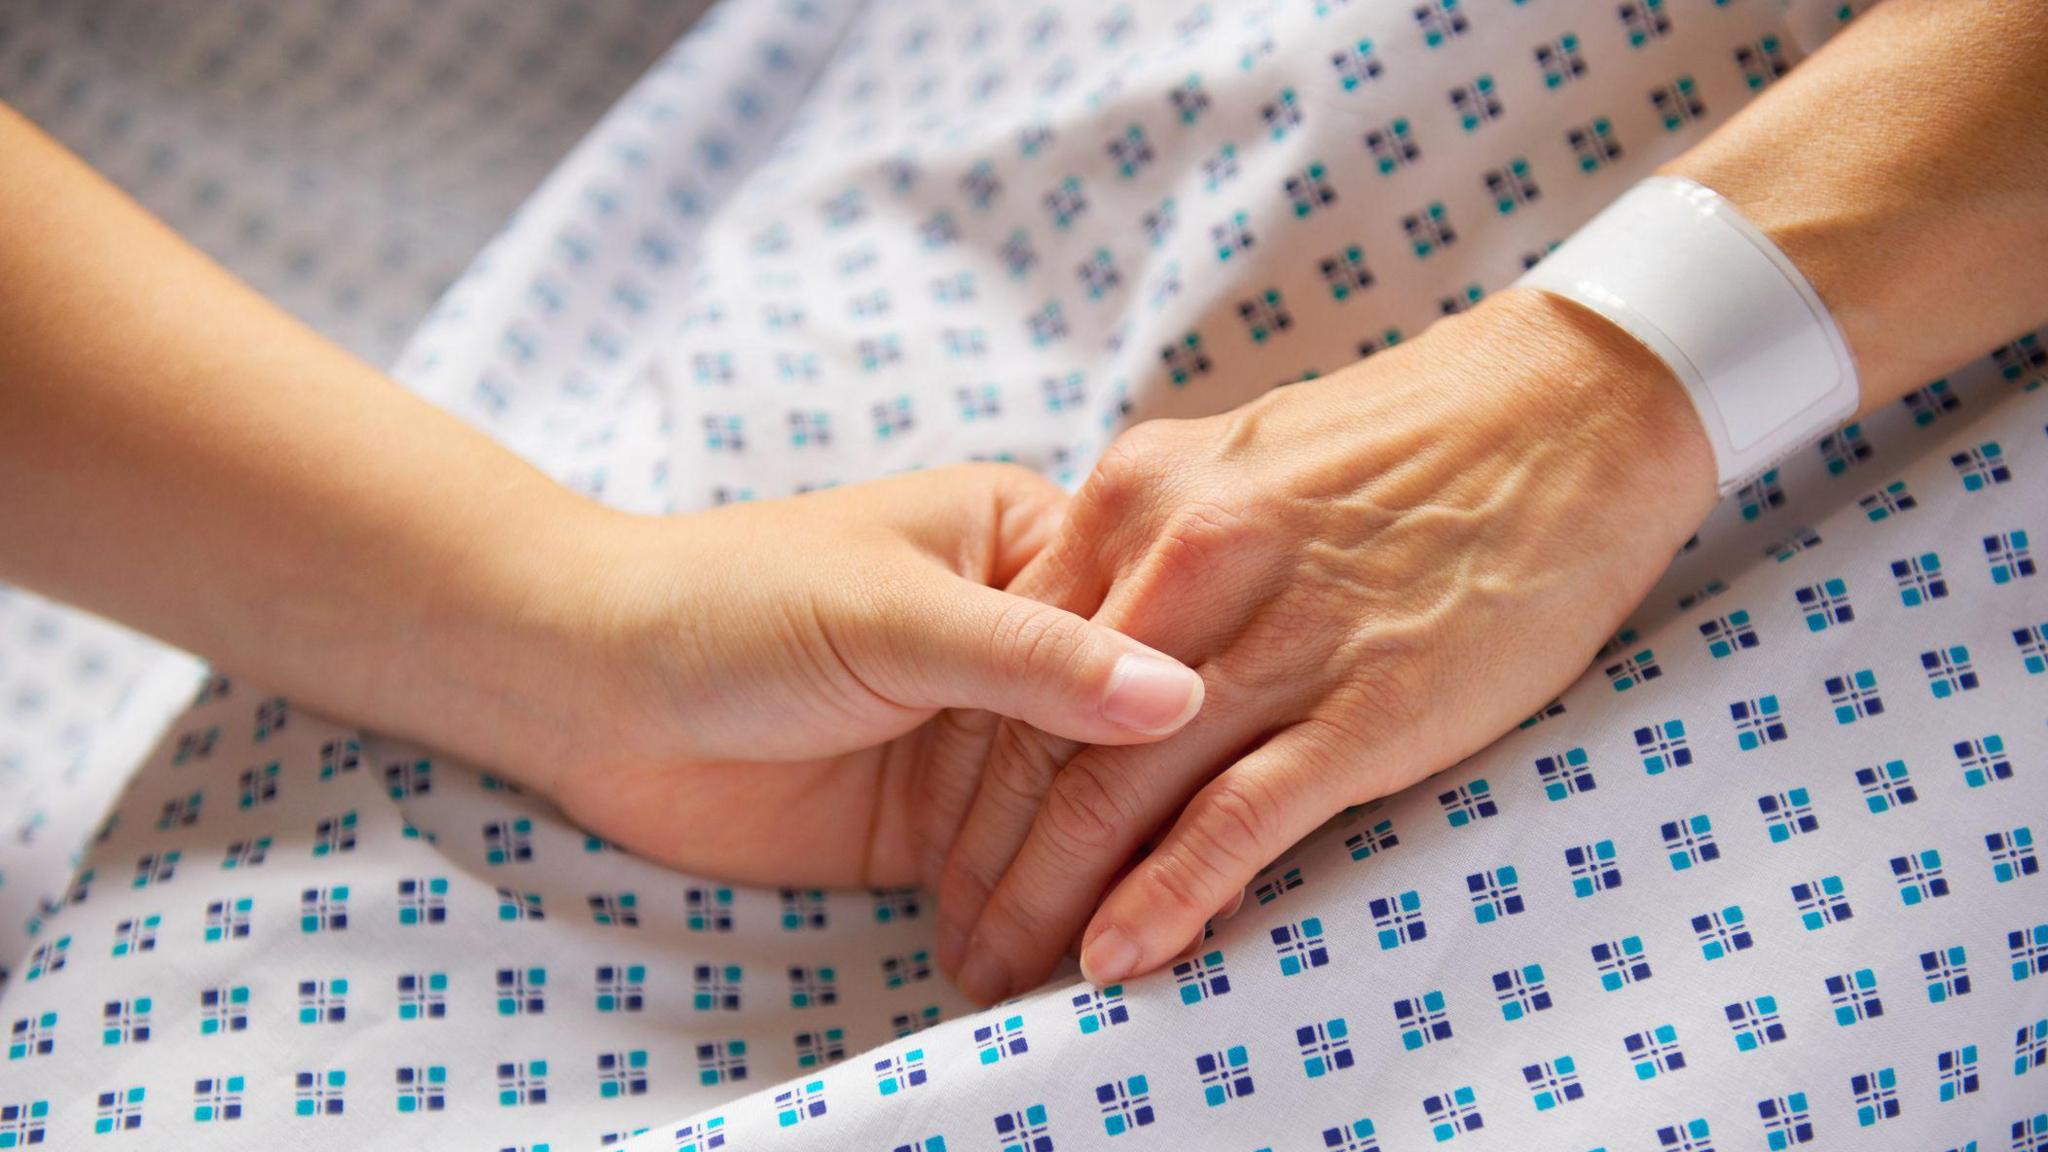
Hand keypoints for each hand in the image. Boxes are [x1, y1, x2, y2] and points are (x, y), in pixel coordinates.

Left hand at [479, 463, 1202, 886]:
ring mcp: (983, 736)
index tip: (1236, 779)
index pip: (1141, 629)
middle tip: (1177, 897)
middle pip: (1116, 736)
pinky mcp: (939, 824)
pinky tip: (1076, 960)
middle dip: (1130, 818)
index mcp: (1029, 545)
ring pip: (1075, 813)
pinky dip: (1039, 916)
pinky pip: (1015, 873)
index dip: (1182, 708)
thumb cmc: (736, 605)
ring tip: (1133, 950)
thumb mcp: (894, 618)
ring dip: (1089, 882)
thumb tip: (1183, 698)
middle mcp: (1020, 640)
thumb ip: (1034, 659)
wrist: (588, 691)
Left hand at [928, 291, 1717, 1001]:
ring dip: (1049, 898)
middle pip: (1041, 737)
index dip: (958, 777)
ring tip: (1009, 976)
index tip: (938, 855)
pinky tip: (1118, 953)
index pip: (1007, 662)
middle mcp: (1182, 557)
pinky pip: (1237, 814)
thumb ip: (1150, 550)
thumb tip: (1086, 650)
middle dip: (983, 861)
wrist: (1574, 406)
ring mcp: (1275, 631)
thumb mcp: (1238, 462)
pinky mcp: (1365, 702)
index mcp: (1137, 495)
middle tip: (958, 945)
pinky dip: (1167, 893)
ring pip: (1115, 786)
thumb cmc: (1406, 447)